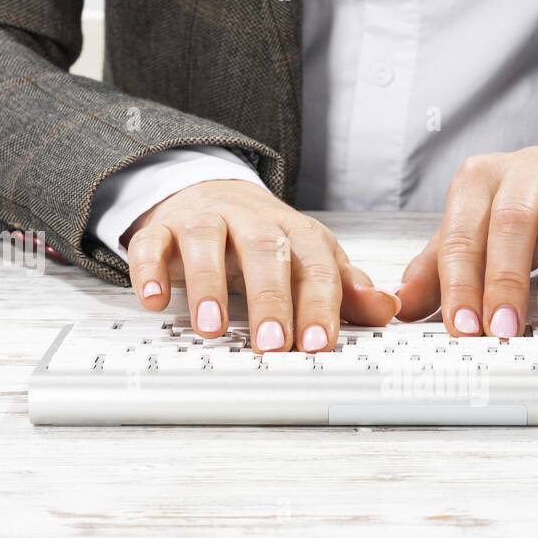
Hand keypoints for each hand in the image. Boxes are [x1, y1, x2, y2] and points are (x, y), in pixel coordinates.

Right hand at [124, 180, 399, 350]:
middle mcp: (253, 222)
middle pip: (265, 252)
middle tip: (271, 343)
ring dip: (209, 285)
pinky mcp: (164, 227)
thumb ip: (347, 290)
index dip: (319, 305)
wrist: (213, 193)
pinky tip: (154, 299)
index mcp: (297, 234)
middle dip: (269, 299)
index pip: (315, 267)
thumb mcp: (312, 262)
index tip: (318, 344)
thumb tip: (387, 310)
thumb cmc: (268, 240)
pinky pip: (153, 243)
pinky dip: (150, 269)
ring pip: (207, 242)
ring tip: (213, 328)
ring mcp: (206, 221)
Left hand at [394, 147, 537, 334]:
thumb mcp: (473, 241)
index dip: (461, 284)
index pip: (463, 235)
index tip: (465, 327)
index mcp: (478, 181)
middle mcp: (524, 168)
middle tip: (504, 327)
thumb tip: (399, 307)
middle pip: (510, 219)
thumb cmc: (519, 218)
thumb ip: (436, 273)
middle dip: (506, 279)